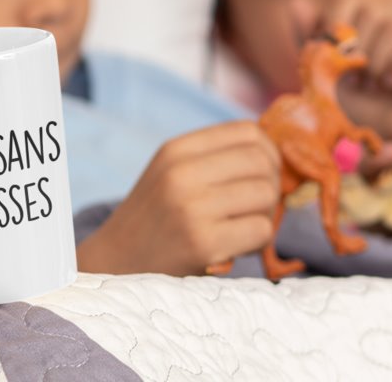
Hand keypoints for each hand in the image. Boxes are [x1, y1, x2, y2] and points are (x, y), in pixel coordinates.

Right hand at [76, 122, 278, 275]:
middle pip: (261, 162)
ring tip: (244, 224)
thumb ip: (213, 156)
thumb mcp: (171, 171)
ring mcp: (191, 208)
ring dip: (266, 214)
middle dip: (272, 183)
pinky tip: (237, 245)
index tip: (262, 172)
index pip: (247, 132)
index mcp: (175, 149)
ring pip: (265, 194)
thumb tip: (273, 149)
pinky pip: (261, 230)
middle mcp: (181, 173)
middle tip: (258, 203)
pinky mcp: (203, 243)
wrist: (119, 260)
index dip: (267, 151)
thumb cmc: (157, 215)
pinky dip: (259, 240)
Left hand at [335, 0, 391, 159]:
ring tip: (374, 85)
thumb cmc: (357, 93)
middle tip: (355, 80)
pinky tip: (391, 83)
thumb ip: (311, 36)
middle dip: (360, 50)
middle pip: (372, 12)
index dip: (337, 26)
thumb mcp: (327, 67)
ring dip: (379, 61)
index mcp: (363, 11)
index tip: (334, 56)